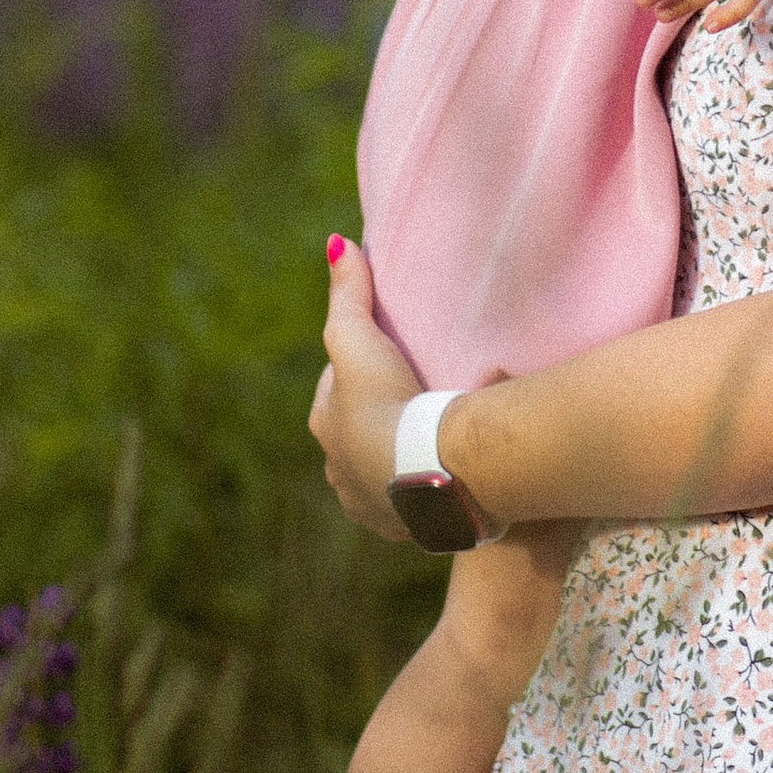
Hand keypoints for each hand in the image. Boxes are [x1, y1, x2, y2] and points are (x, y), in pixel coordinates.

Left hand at [310, 239, 420, 538]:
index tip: (390, 355)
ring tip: (434, 436)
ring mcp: (373, 505)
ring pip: (382, 473)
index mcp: (327, 427)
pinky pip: (412, 506)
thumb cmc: (391, 401)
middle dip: (378, 417)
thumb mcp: (362, 339)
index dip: (361, 368)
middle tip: (417, 394)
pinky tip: (444, 477)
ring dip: (399, 458)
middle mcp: (340, 471)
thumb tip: (335, 243)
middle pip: (357, 434)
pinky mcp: (409, 529)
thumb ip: (349, 292)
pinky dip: (422, 491)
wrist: (432, 471)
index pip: (337, 388)